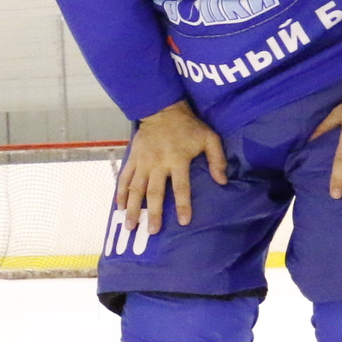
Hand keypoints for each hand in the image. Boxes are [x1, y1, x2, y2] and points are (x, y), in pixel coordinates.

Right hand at [117, 99, 226, 233]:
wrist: (162, 110)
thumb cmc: (188, 127)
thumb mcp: (210, 138)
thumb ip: (217, 160)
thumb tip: (222, 181)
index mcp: (177, 160)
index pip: (180, 187)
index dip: (182, 205)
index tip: (183, 222)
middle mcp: (157, 163)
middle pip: (153, 192)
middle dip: (152, 213)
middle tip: (152, 231)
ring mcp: (142, 162)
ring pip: (135, 189)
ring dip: (132, 208)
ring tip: (131, 225)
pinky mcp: (132, 158)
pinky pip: (124, 178)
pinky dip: (120, 193)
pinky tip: (118, 207)